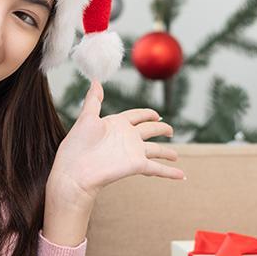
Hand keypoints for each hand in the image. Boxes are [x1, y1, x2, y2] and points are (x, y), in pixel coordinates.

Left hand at [48, 79, 183, 207]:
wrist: (75, 171)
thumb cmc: (76, 146)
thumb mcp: (86, 118)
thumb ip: (93, 100)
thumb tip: (95, 80)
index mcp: (117, 124)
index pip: (137, 116)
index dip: (147, 114)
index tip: (156, 114)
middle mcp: (127, 138)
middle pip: (150, 130)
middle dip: (161, 129)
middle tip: (170, 130)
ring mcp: (133, 152)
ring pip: (156, 150)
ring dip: (168, 153)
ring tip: (176, 156)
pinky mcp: (137, 166)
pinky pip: (158, 168)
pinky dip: (170, 172)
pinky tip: (181, 176)